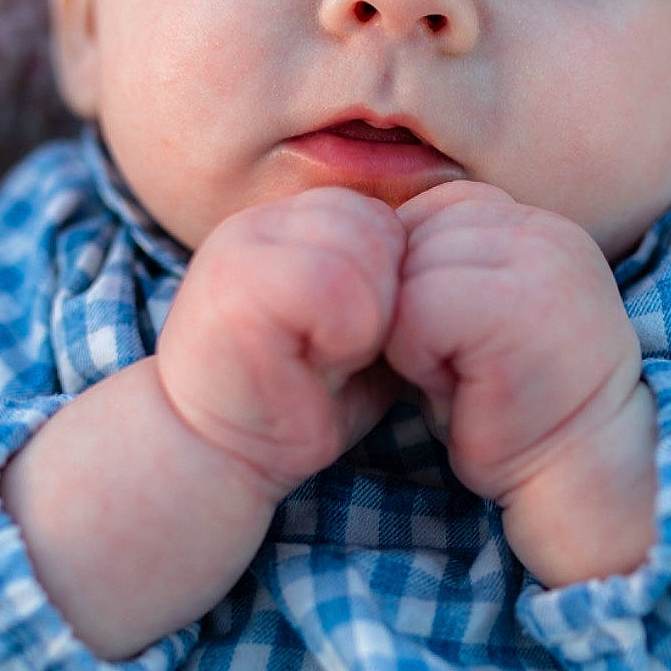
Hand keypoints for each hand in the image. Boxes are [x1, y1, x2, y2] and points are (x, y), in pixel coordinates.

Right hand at [156, 187, 405, 502]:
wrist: (218, 455)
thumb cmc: (299, 400)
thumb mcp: (358, 329)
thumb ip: (389, 283)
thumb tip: (452, 258)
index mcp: (288, 225)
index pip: (382, 216)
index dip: (394, 282)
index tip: (361, 338)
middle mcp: (260, 223)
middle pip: (376, 224)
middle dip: (385, 295)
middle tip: (345, 351)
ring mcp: (242, 248)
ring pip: (361, 249)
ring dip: (366, 319)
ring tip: (328, 357)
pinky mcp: (236, 286)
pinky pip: (333, 283)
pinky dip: (345, 334)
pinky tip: (317, 365)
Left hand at [385, 182, 655, 584]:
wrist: (579, 474)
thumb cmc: (511, 407)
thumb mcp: (469, 315)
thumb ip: (432, 266)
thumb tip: (352, 243)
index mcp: (533, 223)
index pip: (423, 216)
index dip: (412, 285)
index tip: (458, 341)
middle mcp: (542, 229)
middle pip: (407, 239)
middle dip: (409, 308)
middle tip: (460, 364)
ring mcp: (536, 261)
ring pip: (405, 274)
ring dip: (412, 336)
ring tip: (464, 375)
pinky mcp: (518, 306)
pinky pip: (414, 311)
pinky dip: (417, 358)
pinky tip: (461, 388)